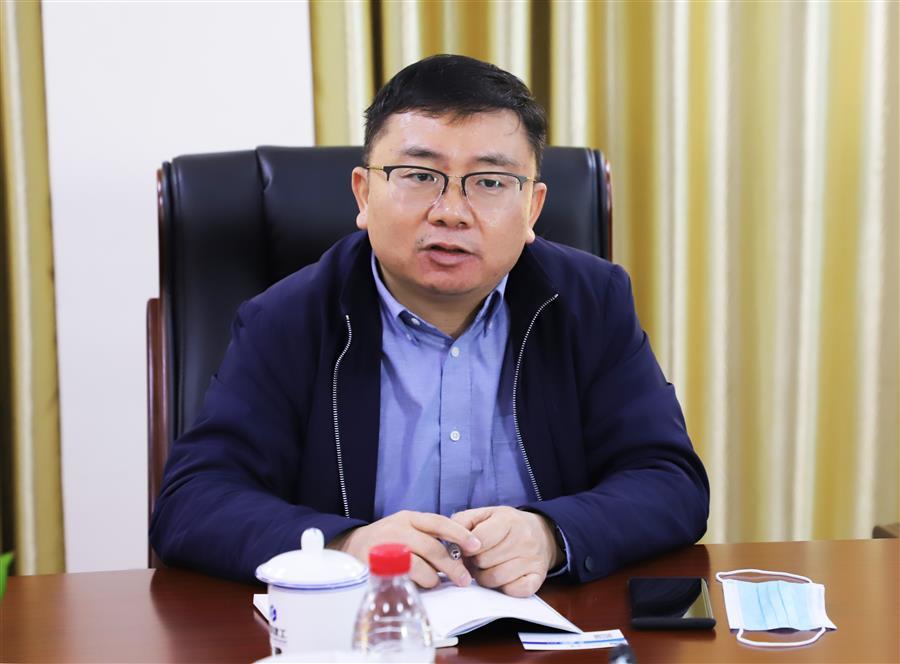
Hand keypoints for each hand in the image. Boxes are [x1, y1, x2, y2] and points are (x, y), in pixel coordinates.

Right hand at [327, 510, 480, 588]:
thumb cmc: (386, 540)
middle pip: (433, 547)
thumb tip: (460, 553)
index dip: (460, 534)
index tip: (476, 545)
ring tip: (434, 583)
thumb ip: (428, 537)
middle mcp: (398, 528)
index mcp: (409, 517)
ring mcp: (387, 547)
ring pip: (420, 565)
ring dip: (433, 578)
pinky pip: (405, 578)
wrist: (350, 546)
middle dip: (452, 566)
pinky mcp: (378, 565)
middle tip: (465, 579)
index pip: (439, 522)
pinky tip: (420, 585)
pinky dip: (417, 583)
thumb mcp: (406, 529)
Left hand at [451, 506, 562, 597]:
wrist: (541, 533)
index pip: (478, 540)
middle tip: (476, 559)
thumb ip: (462, 522)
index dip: (466, 548)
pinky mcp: (538, 578)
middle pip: (484, 561)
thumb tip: (450, 543)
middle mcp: (523, 539)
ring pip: (495, 579)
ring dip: (485, 577)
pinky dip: (504, 589)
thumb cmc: (506, 525)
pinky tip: (502, 578)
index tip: (466, 549)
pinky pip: (513, 591)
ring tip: (487, 568)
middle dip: (474, 563)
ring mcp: (532, 560)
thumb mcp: (485, 514)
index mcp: (508, 520)